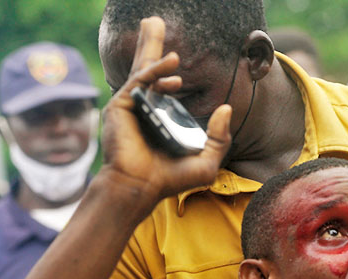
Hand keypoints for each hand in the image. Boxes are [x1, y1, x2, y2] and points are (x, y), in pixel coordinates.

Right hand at [99, 16, 231, 205]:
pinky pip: (139, 81)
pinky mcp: (121, 107)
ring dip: (149, 45)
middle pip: (148, 71)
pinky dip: (154, 69)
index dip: (166, 73)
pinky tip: (171, 61)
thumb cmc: (170, 180)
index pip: (162, 89)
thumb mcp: (206, 162)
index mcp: (160, 120)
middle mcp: (144, 110)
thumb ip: (219, 138)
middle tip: (153, 23)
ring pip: (141, 69)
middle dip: (151, 45)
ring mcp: (132, 107)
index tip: (176, 62)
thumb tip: (226, 109)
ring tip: (154, 23)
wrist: (142, 187)